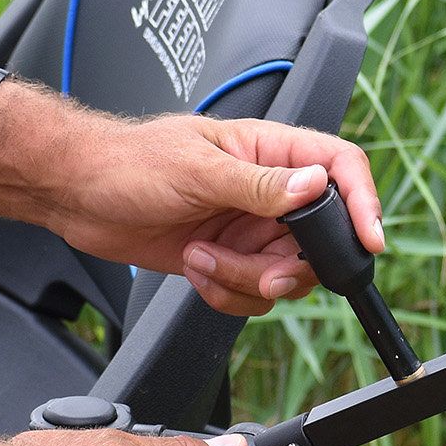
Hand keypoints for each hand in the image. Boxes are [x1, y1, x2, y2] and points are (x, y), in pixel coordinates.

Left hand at [49, 114, 385, 314]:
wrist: (77, 194)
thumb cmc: (129, 163)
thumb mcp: (197, 170)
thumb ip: (260, 184)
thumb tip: (315, 186)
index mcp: (272, 151)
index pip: (341, 168)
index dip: (363, 202)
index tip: (368, 240)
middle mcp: (271, 192)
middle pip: (321, 239)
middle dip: (292, 267)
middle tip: (263, 275)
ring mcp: (252, 228)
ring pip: (286, 274)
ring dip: (246, 279)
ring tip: (203, 257)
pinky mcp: (231, 259)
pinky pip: (254, 293)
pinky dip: (226, 292)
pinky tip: (195, 266)